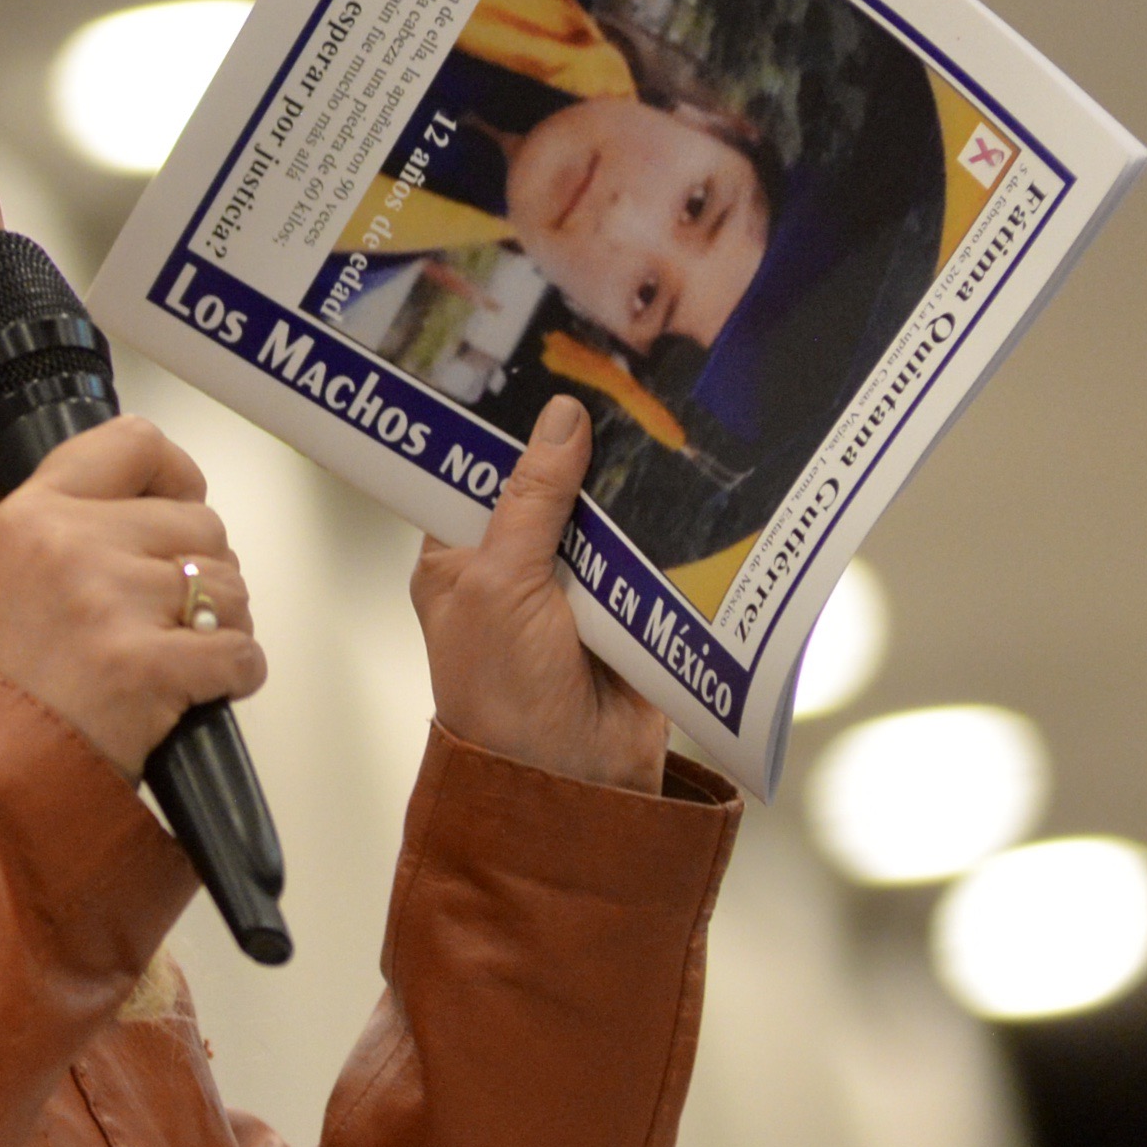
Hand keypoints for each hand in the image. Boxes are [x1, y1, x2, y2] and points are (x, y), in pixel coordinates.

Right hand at [0, 418, 265, 778]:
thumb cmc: (10, 687)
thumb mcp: (17, 572)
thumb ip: (83, 528)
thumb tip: (178, 511)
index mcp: (35, 513)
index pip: (135, 442)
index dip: (178, 477)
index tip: (180, 510)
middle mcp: (71, 543)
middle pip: (202, 524)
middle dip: (204, 575)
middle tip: (170, 620)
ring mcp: (110, 602)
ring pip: (230, 587)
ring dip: (224, 627)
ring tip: (178, 660)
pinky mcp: (145, 664)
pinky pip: (241, 651)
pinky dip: (237, 676)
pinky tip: (200, 690)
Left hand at [412, 396, 667, 793]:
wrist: (572, 784)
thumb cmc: (503, 697)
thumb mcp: (502, 584)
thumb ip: (532, 500)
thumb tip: (562, 418)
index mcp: (459, 558)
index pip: (475, 472)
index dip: (504, 426)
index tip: (538, 363)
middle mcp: (513, 567)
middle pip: (549, 484)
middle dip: (579, 444)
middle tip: (613, 368)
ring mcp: (575, 587)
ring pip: (605, 514)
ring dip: (628, 482)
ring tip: (658, 404)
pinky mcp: (630, 606)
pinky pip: (651, 551)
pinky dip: (667, 525)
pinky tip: (688, 471)